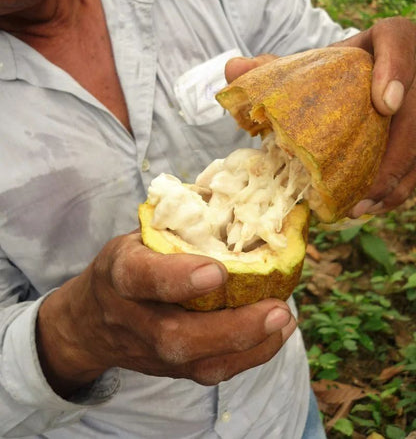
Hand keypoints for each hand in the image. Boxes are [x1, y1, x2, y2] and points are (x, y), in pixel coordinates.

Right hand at [36, 232, 296, 397]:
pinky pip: (211, 372)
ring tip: (285, 319)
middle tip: (276, 309)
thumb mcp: (140, 236)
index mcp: (121, 273)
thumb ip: (179, 226)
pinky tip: (277, 333)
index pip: (141, 277)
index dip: (177, 278)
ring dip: (248, 345)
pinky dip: (250, 356)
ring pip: (197, 362)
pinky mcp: (171, 370)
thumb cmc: (128, 264)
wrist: (92, 321)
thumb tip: (239, 193)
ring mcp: (151, 350)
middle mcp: (133, 317)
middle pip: (175, 336)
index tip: (216, 271)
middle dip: (229, 327)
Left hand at [225, 16, 415, 214]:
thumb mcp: (314, 64)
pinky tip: (370, 206)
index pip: (402, 41)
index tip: (383, 104)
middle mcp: (414, 70)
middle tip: (363, 189)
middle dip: (397, 154)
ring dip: (396, 181)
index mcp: (390, 41)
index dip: (397, 69)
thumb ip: (276, 67)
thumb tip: (231, 69)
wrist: (369, 72)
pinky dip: (399, 187)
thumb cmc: (338, 70)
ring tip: (360, 207)